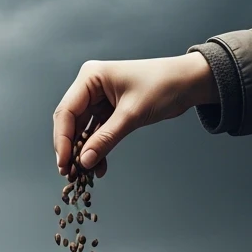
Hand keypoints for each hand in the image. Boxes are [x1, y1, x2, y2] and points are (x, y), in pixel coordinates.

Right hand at [53, 52, 219, 175]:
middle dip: (71, 148)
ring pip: (82, 130)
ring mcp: (98, 98)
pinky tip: (99, 167)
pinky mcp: (108, 110)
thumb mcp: (132, 114)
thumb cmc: (163, 86)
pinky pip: (97, 132)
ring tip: (84, 175)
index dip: (62, 140)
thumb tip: (85, 161)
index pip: (66, 112)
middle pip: (70, 122)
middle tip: (70, 173)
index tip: (64, 163)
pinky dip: (97, 149)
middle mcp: (90, 86)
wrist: (189, 82)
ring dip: (84, 152)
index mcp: (90, 77)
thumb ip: (106, 138)